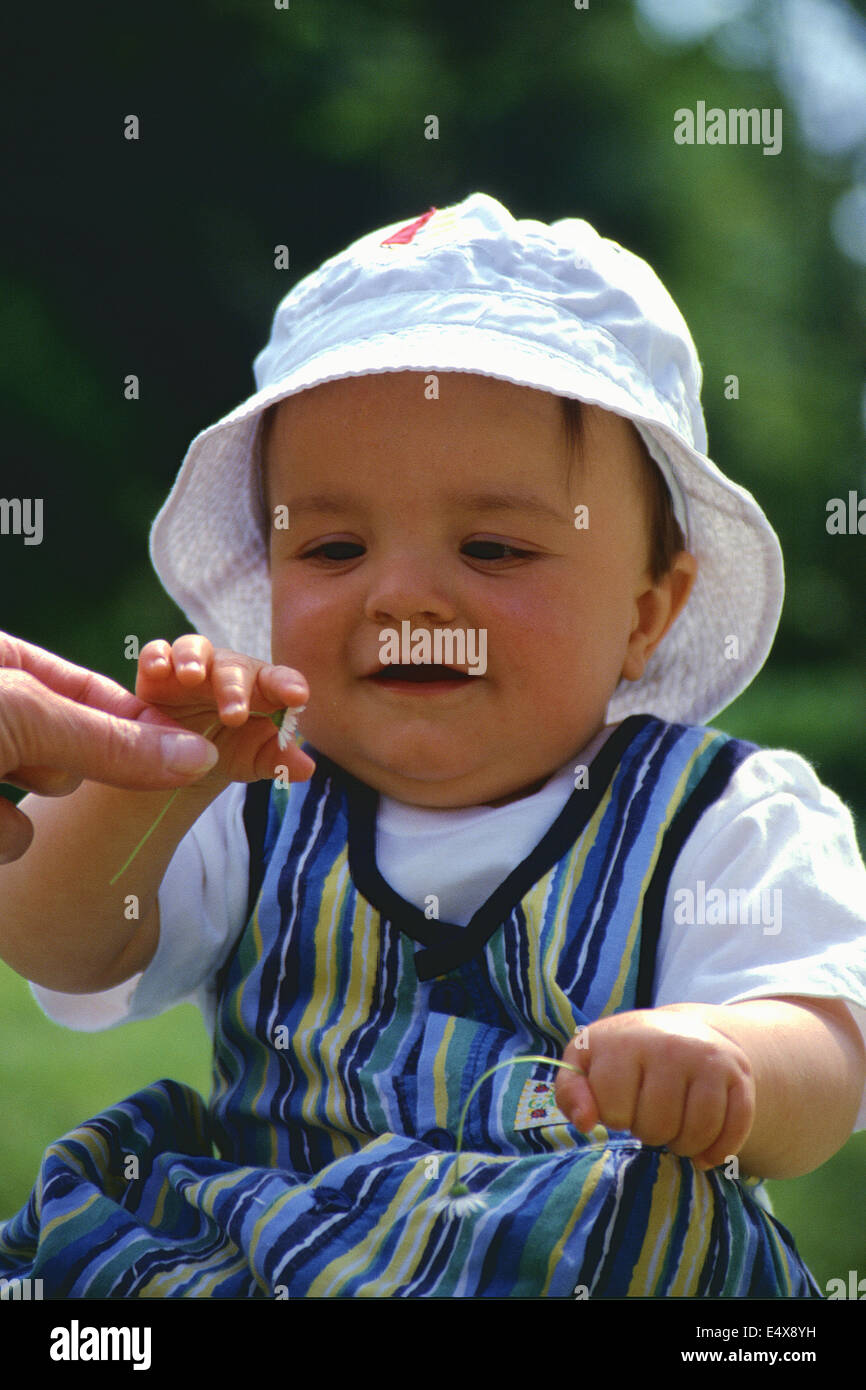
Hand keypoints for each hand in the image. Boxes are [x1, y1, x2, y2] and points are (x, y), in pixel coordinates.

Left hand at [0, 631, 223, 862]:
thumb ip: (110, 739)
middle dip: (56, 771)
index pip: (90, 688)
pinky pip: (11, 834)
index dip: (138, 722)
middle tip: (27, 765)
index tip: (184, 754)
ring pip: (41, 800)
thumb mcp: (22, 715)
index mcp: (2, 658)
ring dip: (15, 817)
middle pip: (70, 749)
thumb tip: (199, 756)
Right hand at [135, 634, 315, 786]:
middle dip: (234, 688)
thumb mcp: (255, 760)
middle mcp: (228, 673)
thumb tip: (307, 769)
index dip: (288, 684)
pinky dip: (156, 656)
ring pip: (195, 648)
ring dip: (193, 658)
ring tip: (191, 677)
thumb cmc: (233, 749)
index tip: (298, 697)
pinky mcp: (159, 673)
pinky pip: (157, 654)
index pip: (279, 680)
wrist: (186, 759)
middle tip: (234, 716)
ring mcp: (194, 669)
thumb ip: (279, 760)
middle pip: (234, 667)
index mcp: (261, 689)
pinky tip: (157, 669)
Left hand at [554, 1005, 755, 1169]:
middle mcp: (670, 1044)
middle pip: (657, 1126)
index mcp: (626, 1040)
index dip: (614, 1117)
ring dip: (682, 1144)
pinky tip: (704, 1151)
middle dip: (648, 1131)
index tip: (620, 1101)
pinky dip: (719, 1151)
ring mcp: (708, 1058)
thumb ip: (571, 1091)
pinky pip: (734, 1130)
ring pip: (696, 1133)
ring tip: (672, 1128)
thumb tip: (585, 1123)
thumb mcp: (586, 1063)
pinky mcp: (740, 1074)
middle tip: (649, 1114)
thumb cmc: (623, 1055)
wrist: (679, 1029)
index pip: (614, 1110)